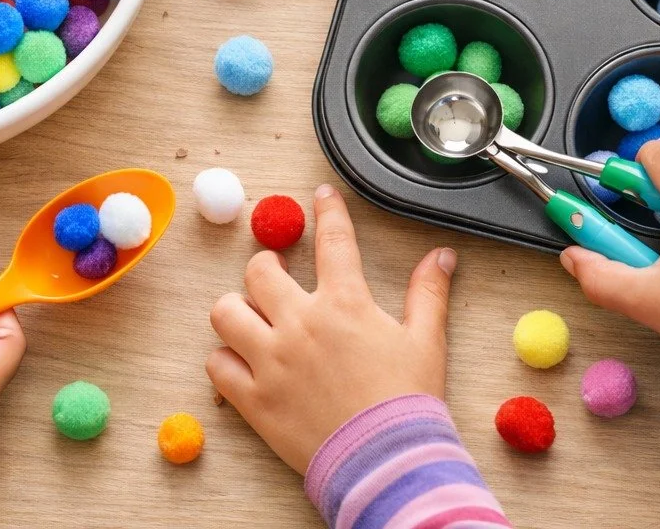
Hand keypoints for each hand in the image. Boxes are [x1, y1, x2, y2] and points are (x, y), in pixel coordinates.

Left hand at [206, 184, 456, 473]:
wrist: (388, 462)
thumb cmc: (408, 402)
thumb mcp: (426, 341)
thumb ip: (428, 293)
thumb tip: (441, 256)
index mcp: (344, 304)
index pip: (332, 241)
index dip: (328, 212)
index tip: (321, 197)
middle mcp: (300, 324)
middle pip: (259, 271)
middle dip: (266, 267)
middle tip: (275, 277)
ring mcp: (271, 361)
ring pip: (225, 313)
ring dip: (236, 310)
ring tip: (251, 318)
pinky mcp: (253, 399)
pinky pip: (217, 366)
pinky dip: (225, 361)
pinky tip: (242, 363)